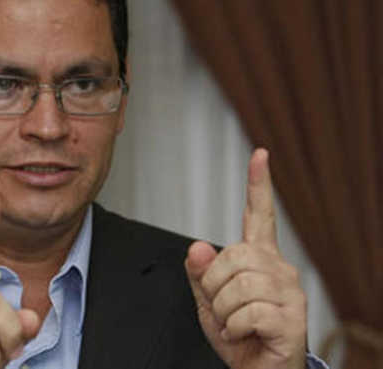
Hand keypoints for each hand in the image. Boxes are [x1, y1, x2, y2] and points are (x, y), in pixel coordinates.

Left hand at [185, 149, 306, 368]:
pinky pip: (247, 311)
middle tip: (221, 308)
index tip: (260, 155)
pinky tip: (244, 334)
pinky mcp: (293, 318)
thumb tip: (197, 246)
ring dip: (223, 310)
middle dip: (213, 285)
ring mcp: (289, 293)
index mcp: (258, 260)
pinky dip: (233, 327)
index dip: (258, 185)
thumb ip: (200, 274)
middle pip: (234, 255)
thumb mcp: (208, 302)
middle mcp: (279, 269)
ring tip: (235, 323)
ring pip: (239, 284)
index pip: (259, 215)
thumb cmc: (237, 336)